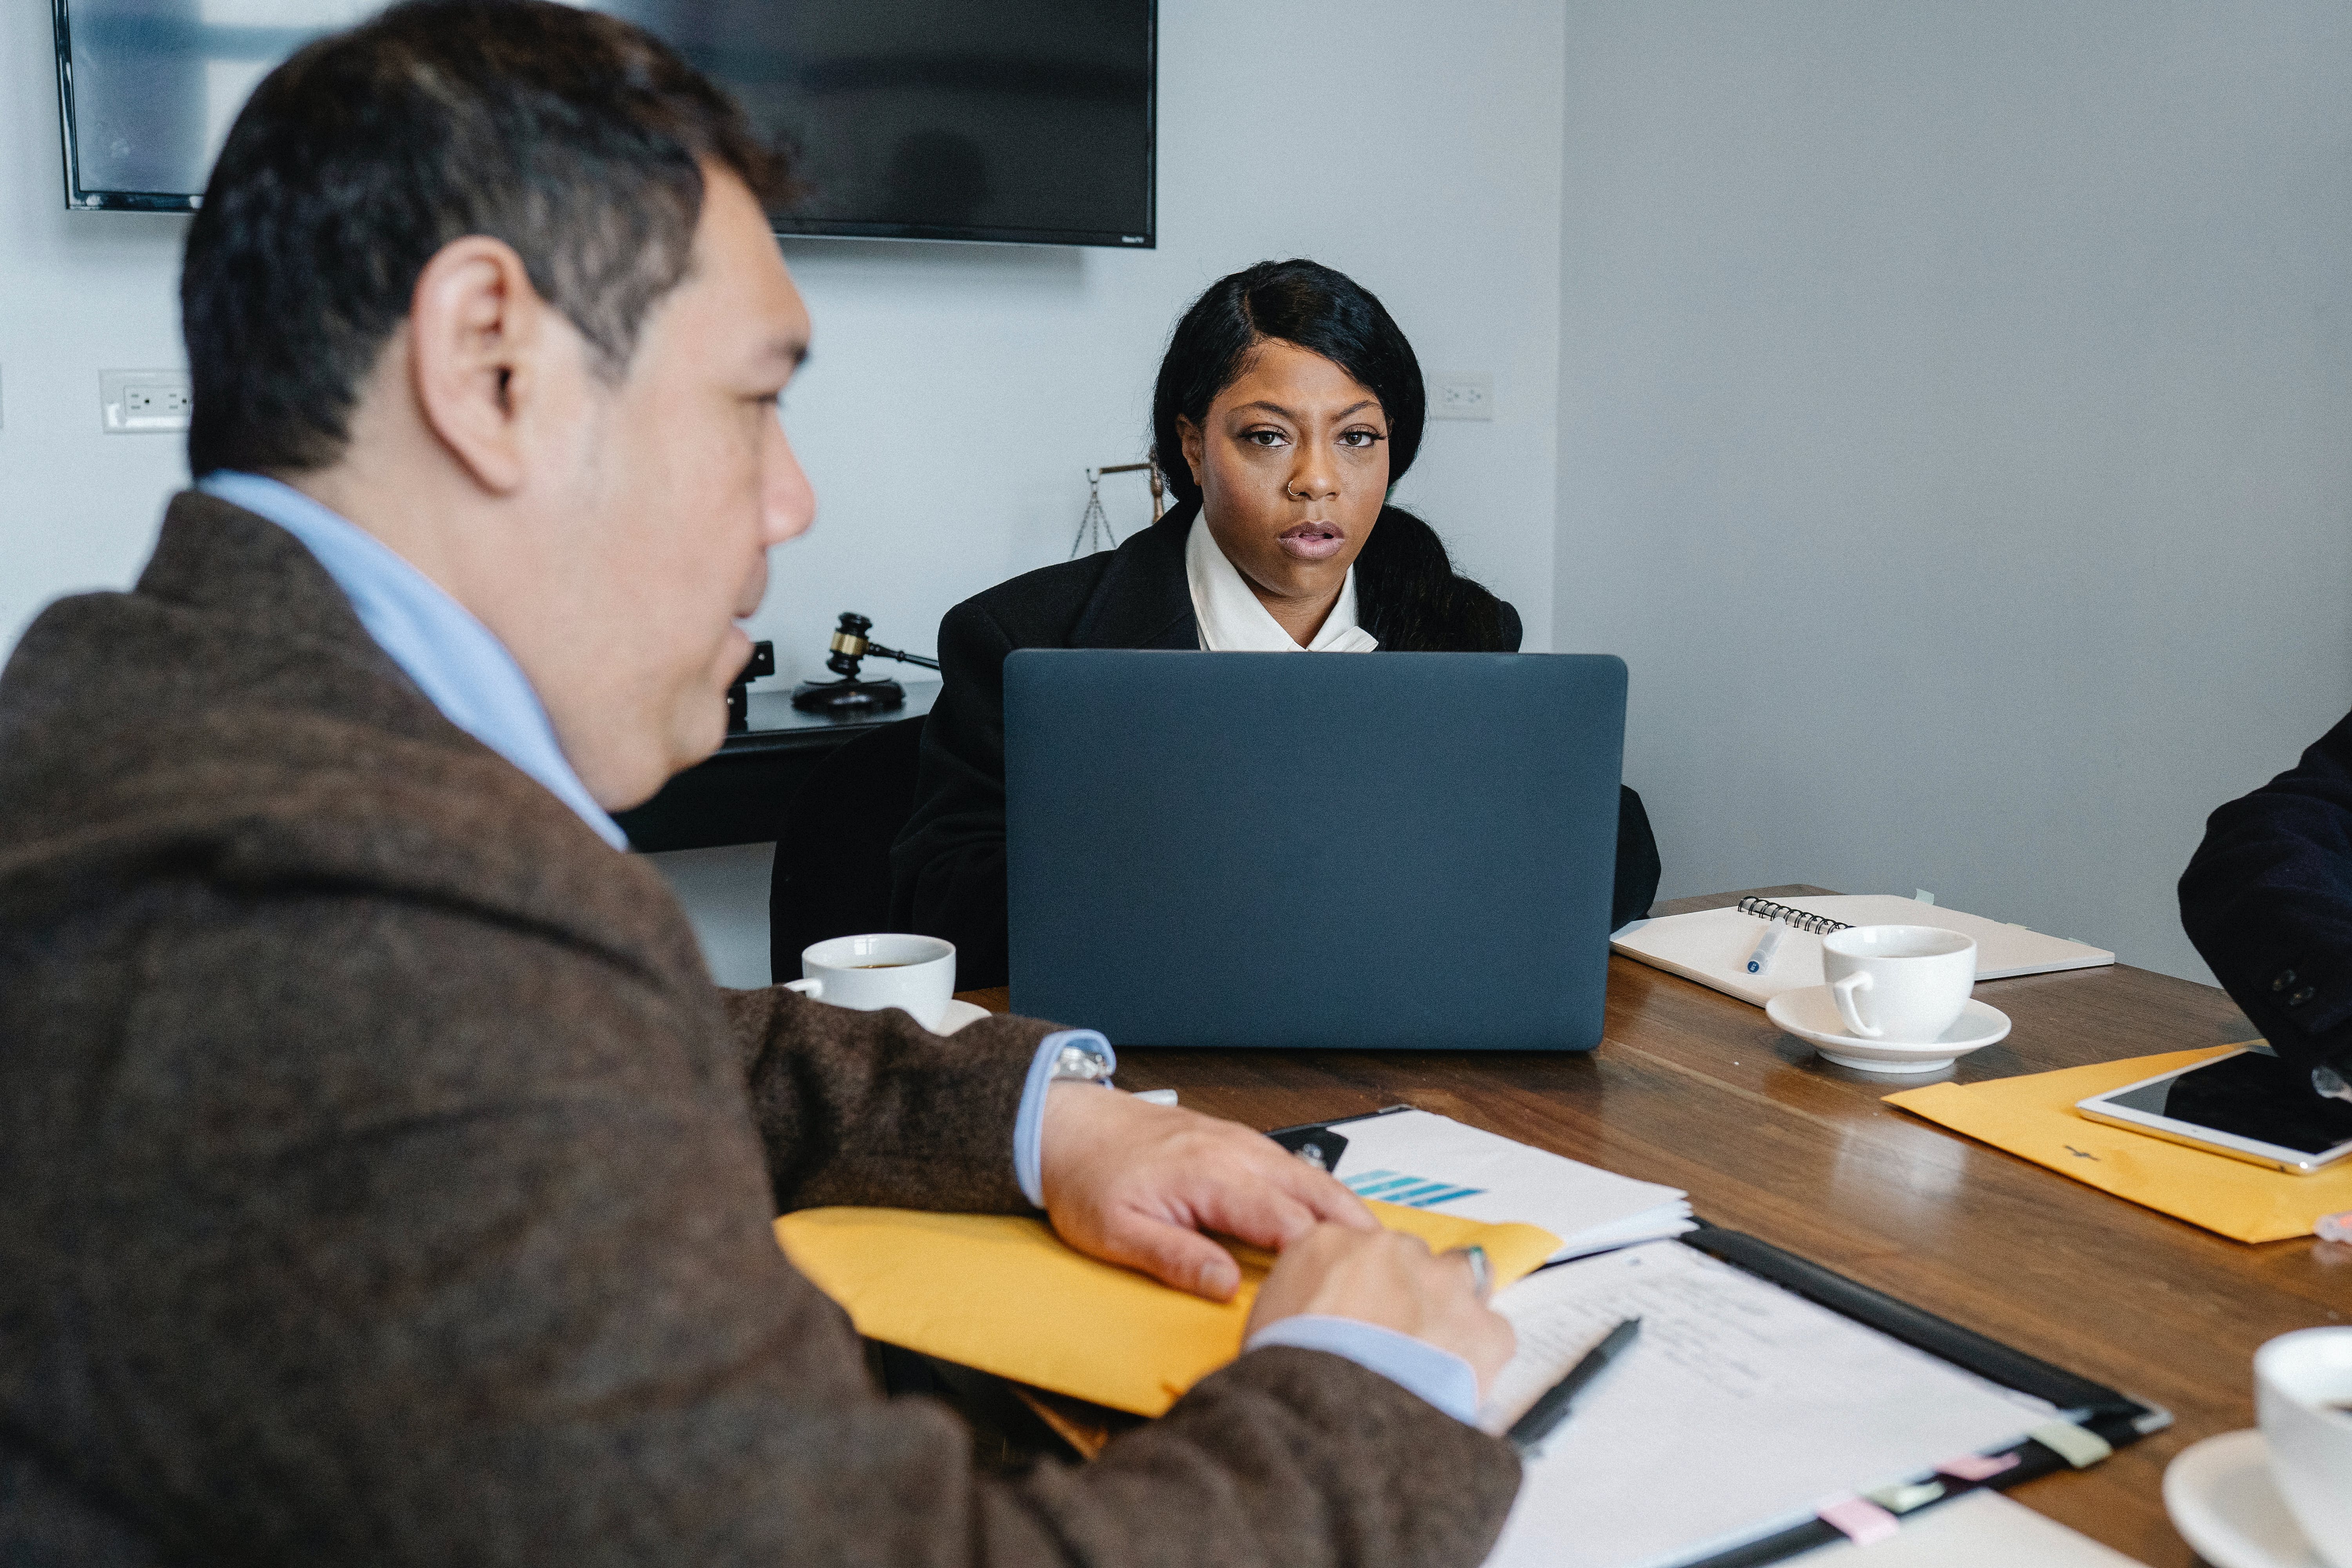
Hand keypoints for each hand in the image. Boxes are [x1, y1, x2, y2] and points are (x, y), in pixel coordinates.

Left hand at [1040, 1084, 1375, 1299]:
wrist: (1067, 1124)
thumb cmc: (1088, 1179)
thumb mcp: (1116, 1233)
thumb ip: (1175, 1259)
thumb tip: (1227, 1289)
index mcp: (1213, 1177)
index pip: (1288, 1223)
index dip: (1323, 1260)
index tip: (1349, 1291)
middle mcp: (1239, 1154)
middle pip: (1317, 1194)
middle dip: (1358, 1233)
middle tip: (1397, 1271)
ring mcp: (1243, 1144)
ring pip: (1313, 1177)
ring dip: (1348, 1212)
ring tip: (1382, 1253)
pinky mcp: (1239, 1143)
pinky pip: (1294, 1168)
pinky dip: (1324, 1194)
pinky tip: (1338, 1220)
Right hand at [1246, 1224, 1517, 1397]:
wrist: (1335, 1412)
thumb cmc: (1293, 1374)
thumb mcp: (1267, 1324)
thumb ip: (1301, 1301)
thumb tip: (1317, 1317)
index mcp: (1328, 1243)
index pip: (1354, 1244)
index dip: (1361, 1281)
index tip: (1362, 1306)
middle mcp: (1390, 1250)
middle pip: (1411, 1258)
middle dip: (1408, 1292)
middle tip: (1394, 1338)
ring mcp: (1442, 1284)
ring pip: (1463, 1280)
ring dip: (1451, 1310)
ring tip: (1432, 1355)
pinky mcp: (1483, 1327)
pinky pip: (1494, 1332)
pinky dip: (1481, 1354)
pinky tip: (1456, 1380)